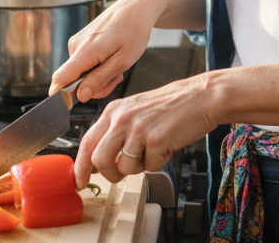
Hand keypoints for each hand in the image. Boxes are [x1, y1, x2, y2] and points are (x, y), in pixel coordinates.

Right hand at [49, 0, 160, 103]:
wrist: (136, 8)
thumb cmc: (134, 32)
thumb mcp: (123, 62)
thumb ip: (99, 79)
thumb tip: (80, 96)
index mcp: (85, 51)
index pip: (60, 79)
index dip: (60, 96)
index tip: (69, 105)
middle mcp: (75, 46)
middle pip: (73, 81)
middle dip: (94, 86)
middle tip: (116, 78)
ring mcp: (76, 42)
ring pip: (80, 73)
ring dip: (98, 76)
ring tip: (117, 65)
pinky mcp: (80, 41)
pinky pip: (82, 64)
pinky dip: (96, 67)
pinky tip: (110, 58)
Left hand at [74, 73, 218, 188]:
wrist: (199, 97)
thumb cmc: (169, 107)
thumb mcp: (134, 112)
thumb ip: (115, 132)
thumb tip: (100, 161)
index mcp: (113, 111)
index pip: (87, 142)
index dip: (80, 166)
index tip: (79, 181)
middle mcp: (122, 118)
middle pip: (99, 159)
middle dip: (108, 174)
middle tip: (120, 175)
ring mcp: (138, 128)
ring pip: (123, 167)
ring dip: (137, 168)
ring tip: (150, 152)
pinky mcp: (156, 138)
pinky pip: (150, 166)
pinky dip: (158, 162)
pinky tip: (166, 146)